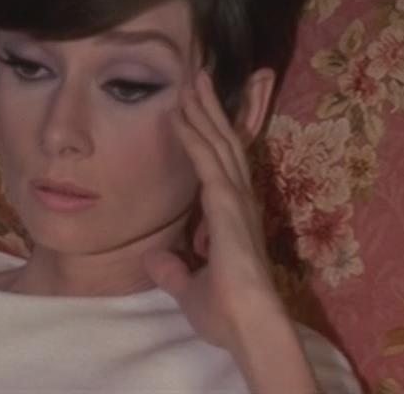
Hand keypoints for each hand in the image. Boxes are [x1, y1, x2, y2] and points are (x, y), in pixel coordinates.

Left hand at [142, 70, 278, 348]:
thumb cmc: (227, 313)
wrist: (249, 327)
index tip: (197, 110)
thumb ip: (174, 271)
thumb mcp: (190, 288)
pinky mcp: (228, 204)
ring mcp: (237, 200)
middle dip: (210, 109)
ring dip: (204, 109)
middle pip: (225, 143)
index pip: (221, 166)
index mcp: (234, 218)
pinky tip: (181, 112)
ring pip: (219, 143)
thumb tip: (154, 260)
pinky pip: (207, 160)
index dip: (211, 135)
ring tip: (193, 79)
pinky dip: (194, 134)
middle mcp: (240, 201)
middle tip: (198, 77)